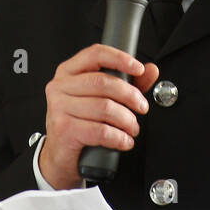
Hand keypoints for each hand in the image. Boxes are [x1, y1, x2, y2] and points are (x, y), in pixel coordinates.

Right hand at [39, 44, 159, 188]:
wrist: (60, 156)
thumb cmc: (80, 123)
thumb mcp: (101, 99)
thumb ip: (128, 83)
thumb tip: (151, 70)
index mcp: (69, 72)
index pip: (96, 54)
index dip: (120, 59)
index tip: (139, 69)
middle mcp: (60, 86)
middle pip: (104, 82)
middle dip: (130, 95)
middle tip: (142, 107)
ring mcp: (59, 107)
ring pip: (105, 108)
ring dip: (127, 120)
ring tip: (132, 127)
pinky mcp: (64, 129)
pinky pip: (100, 131)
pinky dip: (119, 137)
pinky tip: (124, 140)